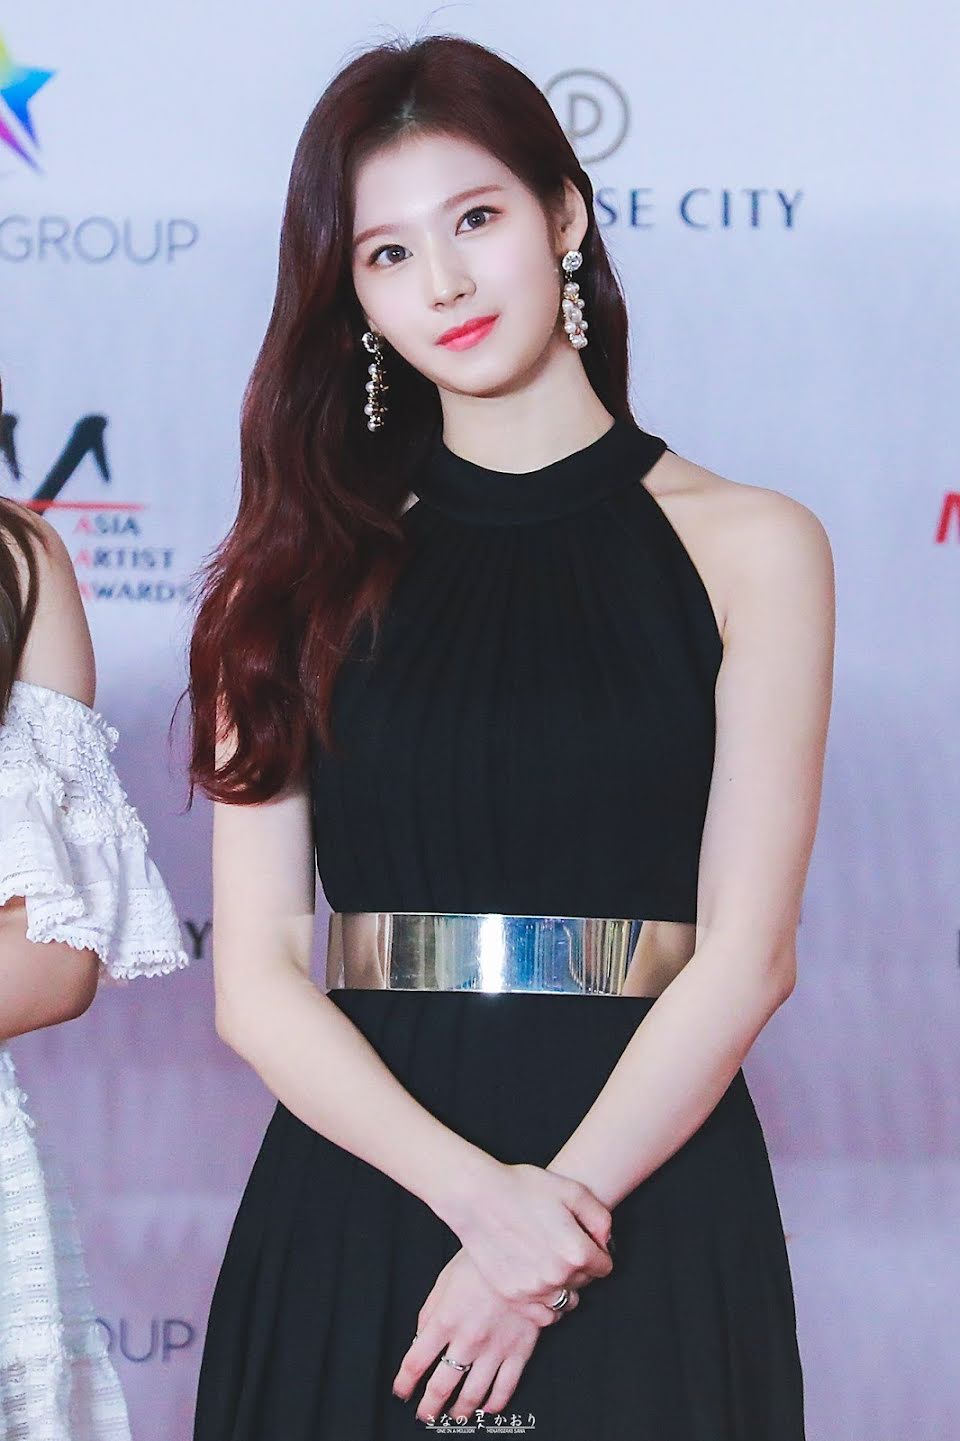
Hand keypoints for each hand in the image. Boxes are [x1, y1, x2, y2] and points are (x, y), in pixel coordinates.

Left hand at [392, 1247, 579, 1423]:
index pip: (415, 1362)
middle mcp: (467, 1340)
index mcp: (445, 1320)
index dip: (405, 1382)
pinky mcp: (519, 1350)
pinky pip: (505, 1387)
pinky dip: (495, 1403)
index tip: (402, 1391)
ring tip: (454, 1416)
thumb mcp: (445, 1280)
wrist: (524, 1254)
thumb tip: (420, 1338)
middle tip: (425, 1415)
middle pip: (442, 1386)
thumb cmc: (482, 1262)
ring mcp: (494, 1348)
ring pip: (473, 1394)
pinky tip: (487, 1408)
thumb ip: (430, 1312)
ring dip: (460, 1410)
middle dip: (429, 1407)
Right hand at [438, 1159, 613, 1308]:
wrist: (478, 1197)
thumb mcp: (571, 1190)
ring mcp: (534, 1290)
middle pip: (585, 1282)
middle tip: (559, 1243)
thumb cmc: (524, 1188)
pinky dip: (546, 1303)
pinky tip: (539, 1281)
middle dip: (580, 1266)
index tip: (583, 1239)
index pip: (605, 1266)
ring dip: (564, 1285)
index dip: (597, 1250)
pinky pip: (544, 1316)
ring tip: (548, 1261)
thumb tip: (605, 1242)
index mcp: (576, 1252)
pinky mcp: (513, 1297)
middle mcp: (557, 1277)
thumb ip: (600, 1218)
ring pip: (566, 1301)